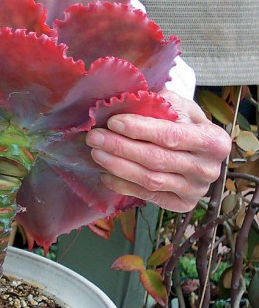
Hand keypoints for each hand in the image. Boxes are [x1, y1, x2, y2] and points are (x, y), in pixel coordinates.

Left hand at [85, 89, 231, 211]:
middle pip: (156, 159)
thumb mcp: (182, 107)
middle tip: (94, 137)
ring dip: (118, 166)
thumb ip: (162, 104)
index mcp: (213, 141)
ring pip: (150, 179)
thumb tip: (131, 102)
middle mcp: (208, 169)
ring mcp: (195, 190)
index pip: (170, 135)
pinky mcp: (182, 205)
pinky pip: (147, 195)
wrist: (200, 153)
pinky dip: (123, 185)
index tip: (113, 122)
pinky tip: (105, 174)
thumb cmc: (186, 125)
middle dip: (121, 147)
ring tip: (96, 153)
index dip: (139, 129)